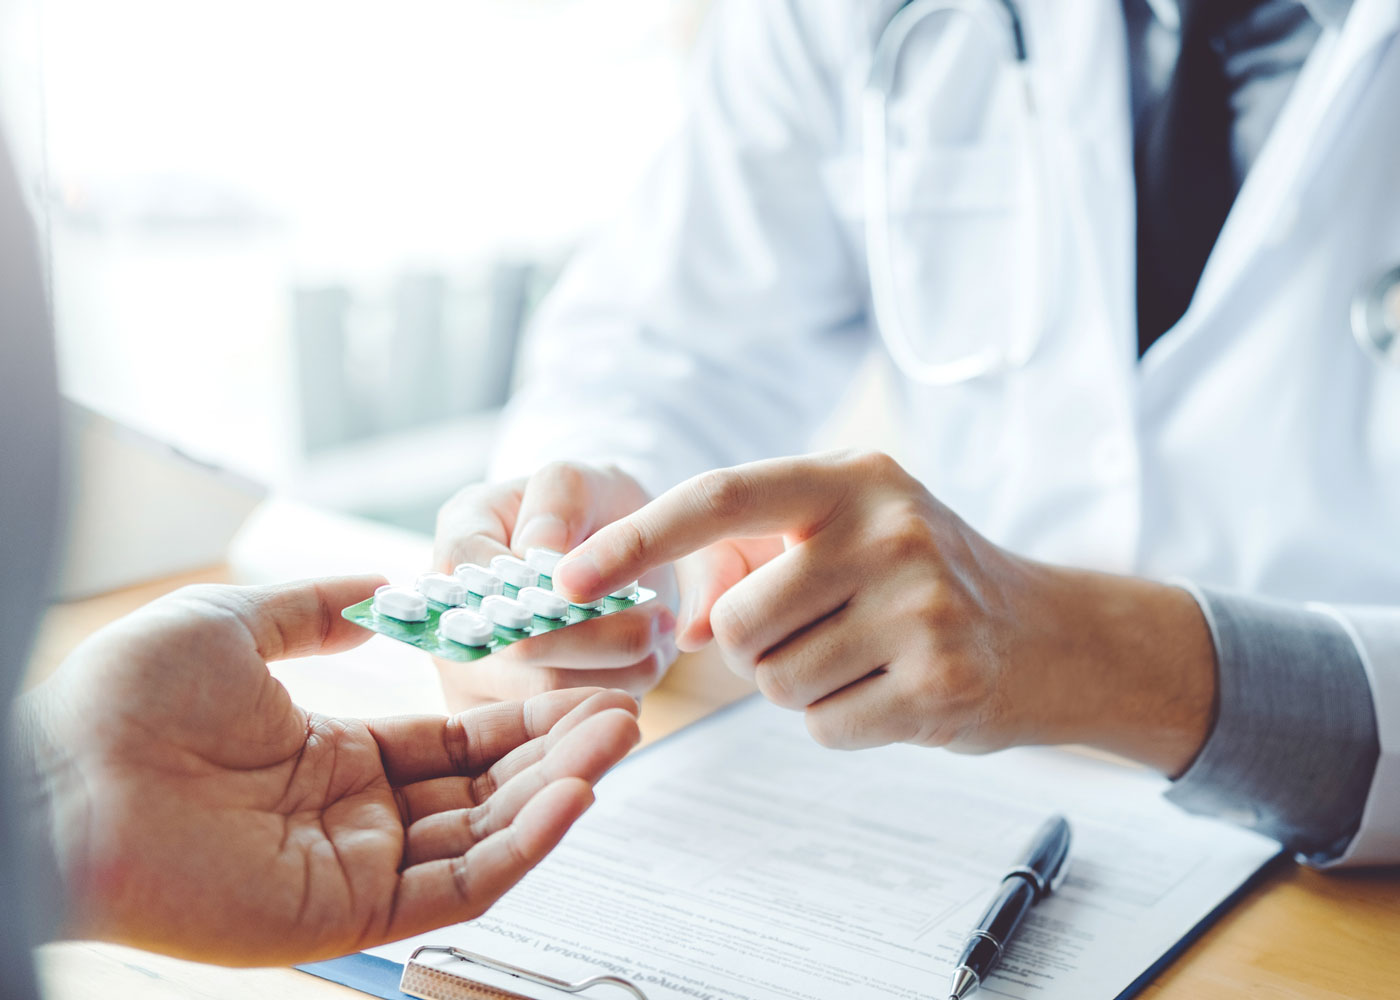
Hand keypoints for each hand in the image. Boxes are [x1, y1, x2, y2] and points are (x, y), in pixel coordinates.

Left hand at [17, 577, 640, 964]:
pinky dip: (523, 846)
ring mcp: (353, 868)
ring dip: (557, 791)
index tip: (579, 686)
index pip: (454, 742)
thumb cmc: (124, 699)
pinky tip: (573, 796)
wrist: (57, 775)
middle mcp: (354, 816)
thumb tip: (385, 586)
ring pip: (485, 836)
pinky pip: (457, 885)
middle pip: (484, 789)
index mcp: (333, 755)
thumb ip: (316, 608)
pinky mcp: (346, 915)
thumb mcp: (235, 623)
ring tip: (617, 738)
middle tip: (624, 712)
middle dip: (556, 751)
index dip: (519, 717)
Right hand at [433, 462, 677, 709]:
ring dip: (615, 671)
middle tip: (656, 622)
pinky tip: (641, 670)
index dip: (541, 590)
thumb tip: (537, 554)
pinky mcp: (509, 717)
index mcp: (458, 544)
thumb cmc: (588, 509)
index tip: (600, 587)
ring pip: (547, 695)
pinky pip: (562, 724)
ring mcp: (475, 675)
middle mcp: (451, 618)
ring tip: (656, 640)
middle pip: (517, 651)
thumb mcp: (580, 479)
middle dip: (595, 638)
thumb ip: (558, 501)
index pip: (478, 576)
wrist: (608, 552)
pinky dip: (613, 698)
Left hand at [552, 450, 1216, 773]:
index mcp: (854, 478)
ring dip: (800, 685)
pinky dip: (841, 722)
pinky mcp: (940, 683)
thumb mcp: (848, 536)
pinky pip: (823, 727)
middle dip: (753, 648)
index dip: (636, 539)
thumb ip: (755, 560)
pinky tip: (894, 691)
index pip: (721, 497)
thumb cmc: (925, 580)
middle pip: (737, 623)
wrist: (1053, 637)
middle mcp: (889, 529)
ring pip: (774, 682)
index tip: (564, 578)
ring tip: (866, 657)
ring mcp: (921, 606)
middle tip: (818, 634)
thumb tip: (674, 624)